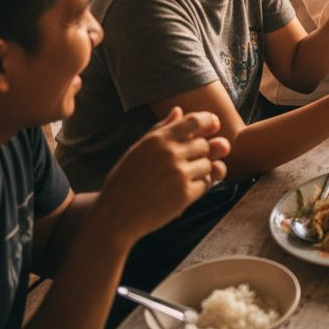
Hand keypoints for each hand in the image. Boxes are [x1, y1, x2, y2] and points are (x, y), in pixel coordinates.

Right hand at [96, 108, 230, 243]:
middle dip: (203, 153)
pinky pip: (206, 184)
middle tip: (189, 162)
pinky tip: (183, 190)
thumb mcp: (137, 150)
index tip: (214, 127)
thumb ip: (160, 129)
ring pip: (209, 165)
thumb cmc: (124, 182)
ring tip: (181, 178)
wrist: (115, 217)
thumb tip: (178, 111)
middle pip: (206, 145)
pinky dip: (199, 187)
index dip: (210, 122)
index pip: (196, 121)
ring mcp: (179, 174)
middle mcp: (170, 153)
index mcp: (158, 139)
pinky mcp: (184, 195)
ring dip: (202, 171)